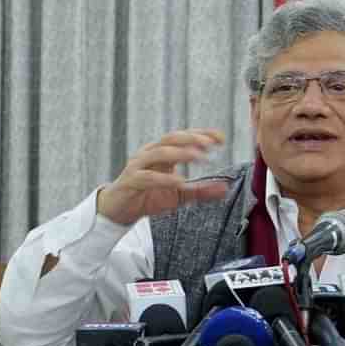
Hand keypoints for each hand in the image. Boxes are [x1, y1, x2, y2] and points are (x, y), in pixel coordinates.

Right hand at [97, 128, 228, 224]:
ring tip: (198, 157)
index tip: (221, 137)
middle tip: (210, 143)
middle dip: (192, 138)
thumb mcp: (180, 194)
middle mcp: (150, 154)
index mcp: (162, 152)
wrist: (119, 211)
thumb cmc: (148, 197)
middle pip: (171, 139)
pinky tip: (179, 181)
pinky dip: (164, 178)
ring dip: (180, 153)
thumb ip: (201, 190)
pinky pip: (147, 177)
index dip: (202, 134)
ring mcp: (138, 166)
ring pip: (158, 153)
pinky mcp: (130, 181)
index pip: (183, 137)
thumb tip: (225, 188)